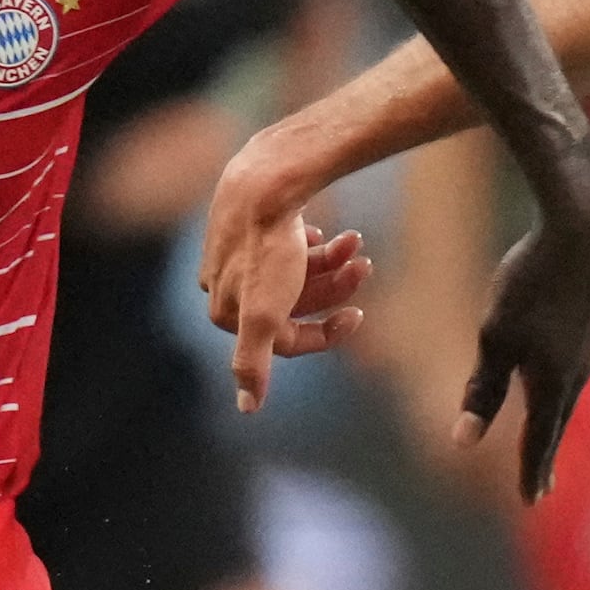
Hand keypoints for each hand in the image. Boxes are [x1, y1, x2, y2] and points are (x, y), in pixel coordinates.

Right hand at [200, 131, 379, 408]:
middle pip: (294, 302)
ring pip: (294, 271)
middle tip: (365, 265)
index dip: (327, 333)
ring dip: (331, 261)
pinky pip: (285, 244)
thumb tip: (246, 410)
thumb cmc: (267, 247)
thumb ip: (253, 363)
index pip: (286, 339)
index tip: (360, 316)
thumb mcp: (264, 314)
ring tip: (355, 242)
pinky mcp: (248, 223)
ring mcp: (236, 253)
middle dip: (334, 287)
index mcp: (228, 313)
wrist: (265, 179)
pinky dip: (310, 242)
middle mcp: (224, 285)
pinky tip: (324, 230)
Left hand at [461, 156, 589, 502]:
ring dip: (553, 427)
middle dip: (544, 458)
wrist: (584, 230)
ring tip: (545, 442)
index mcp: (553, 384)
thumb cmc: (533, 281)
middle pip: (555, 426)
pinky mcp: (587, 326)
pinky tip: (556, 387)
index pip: (538, 440)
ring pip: (565, 401)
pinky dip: (560, 397)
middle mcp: (576, 375)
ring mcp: (585, 350)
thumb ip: (481, 389)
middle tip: (540, 490)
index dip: (530, 471)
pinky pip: (570, 375)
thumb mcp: (495, 336)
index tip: (527, 501)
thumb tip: (462, 440)